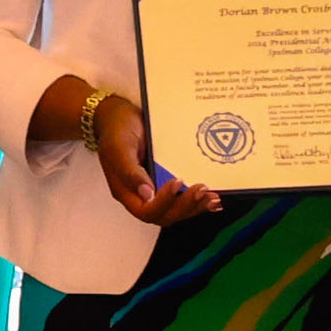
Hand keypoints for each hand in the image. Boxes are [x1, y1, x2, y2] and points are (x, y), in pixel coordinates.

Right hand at [85, 92, 217, 226]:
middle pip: (165, 215)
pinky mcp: (166, 181)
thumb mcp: (118, 147)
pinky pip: (182, 198)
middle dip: (186, 206)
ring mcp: (155, 189)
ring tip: (213, 197)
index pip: (146, 210)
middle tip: (202, 190)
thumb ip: (129, 172)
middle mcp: (141, 195)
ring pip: (176, 210)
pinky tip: (213, 199)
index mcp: (126, 191)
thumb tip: (147, 194)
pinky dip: (198, 201)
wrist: (120, 115)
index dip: (164, 202)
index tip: (177, 181)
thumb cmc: (117, 129)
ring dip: (196, 206)